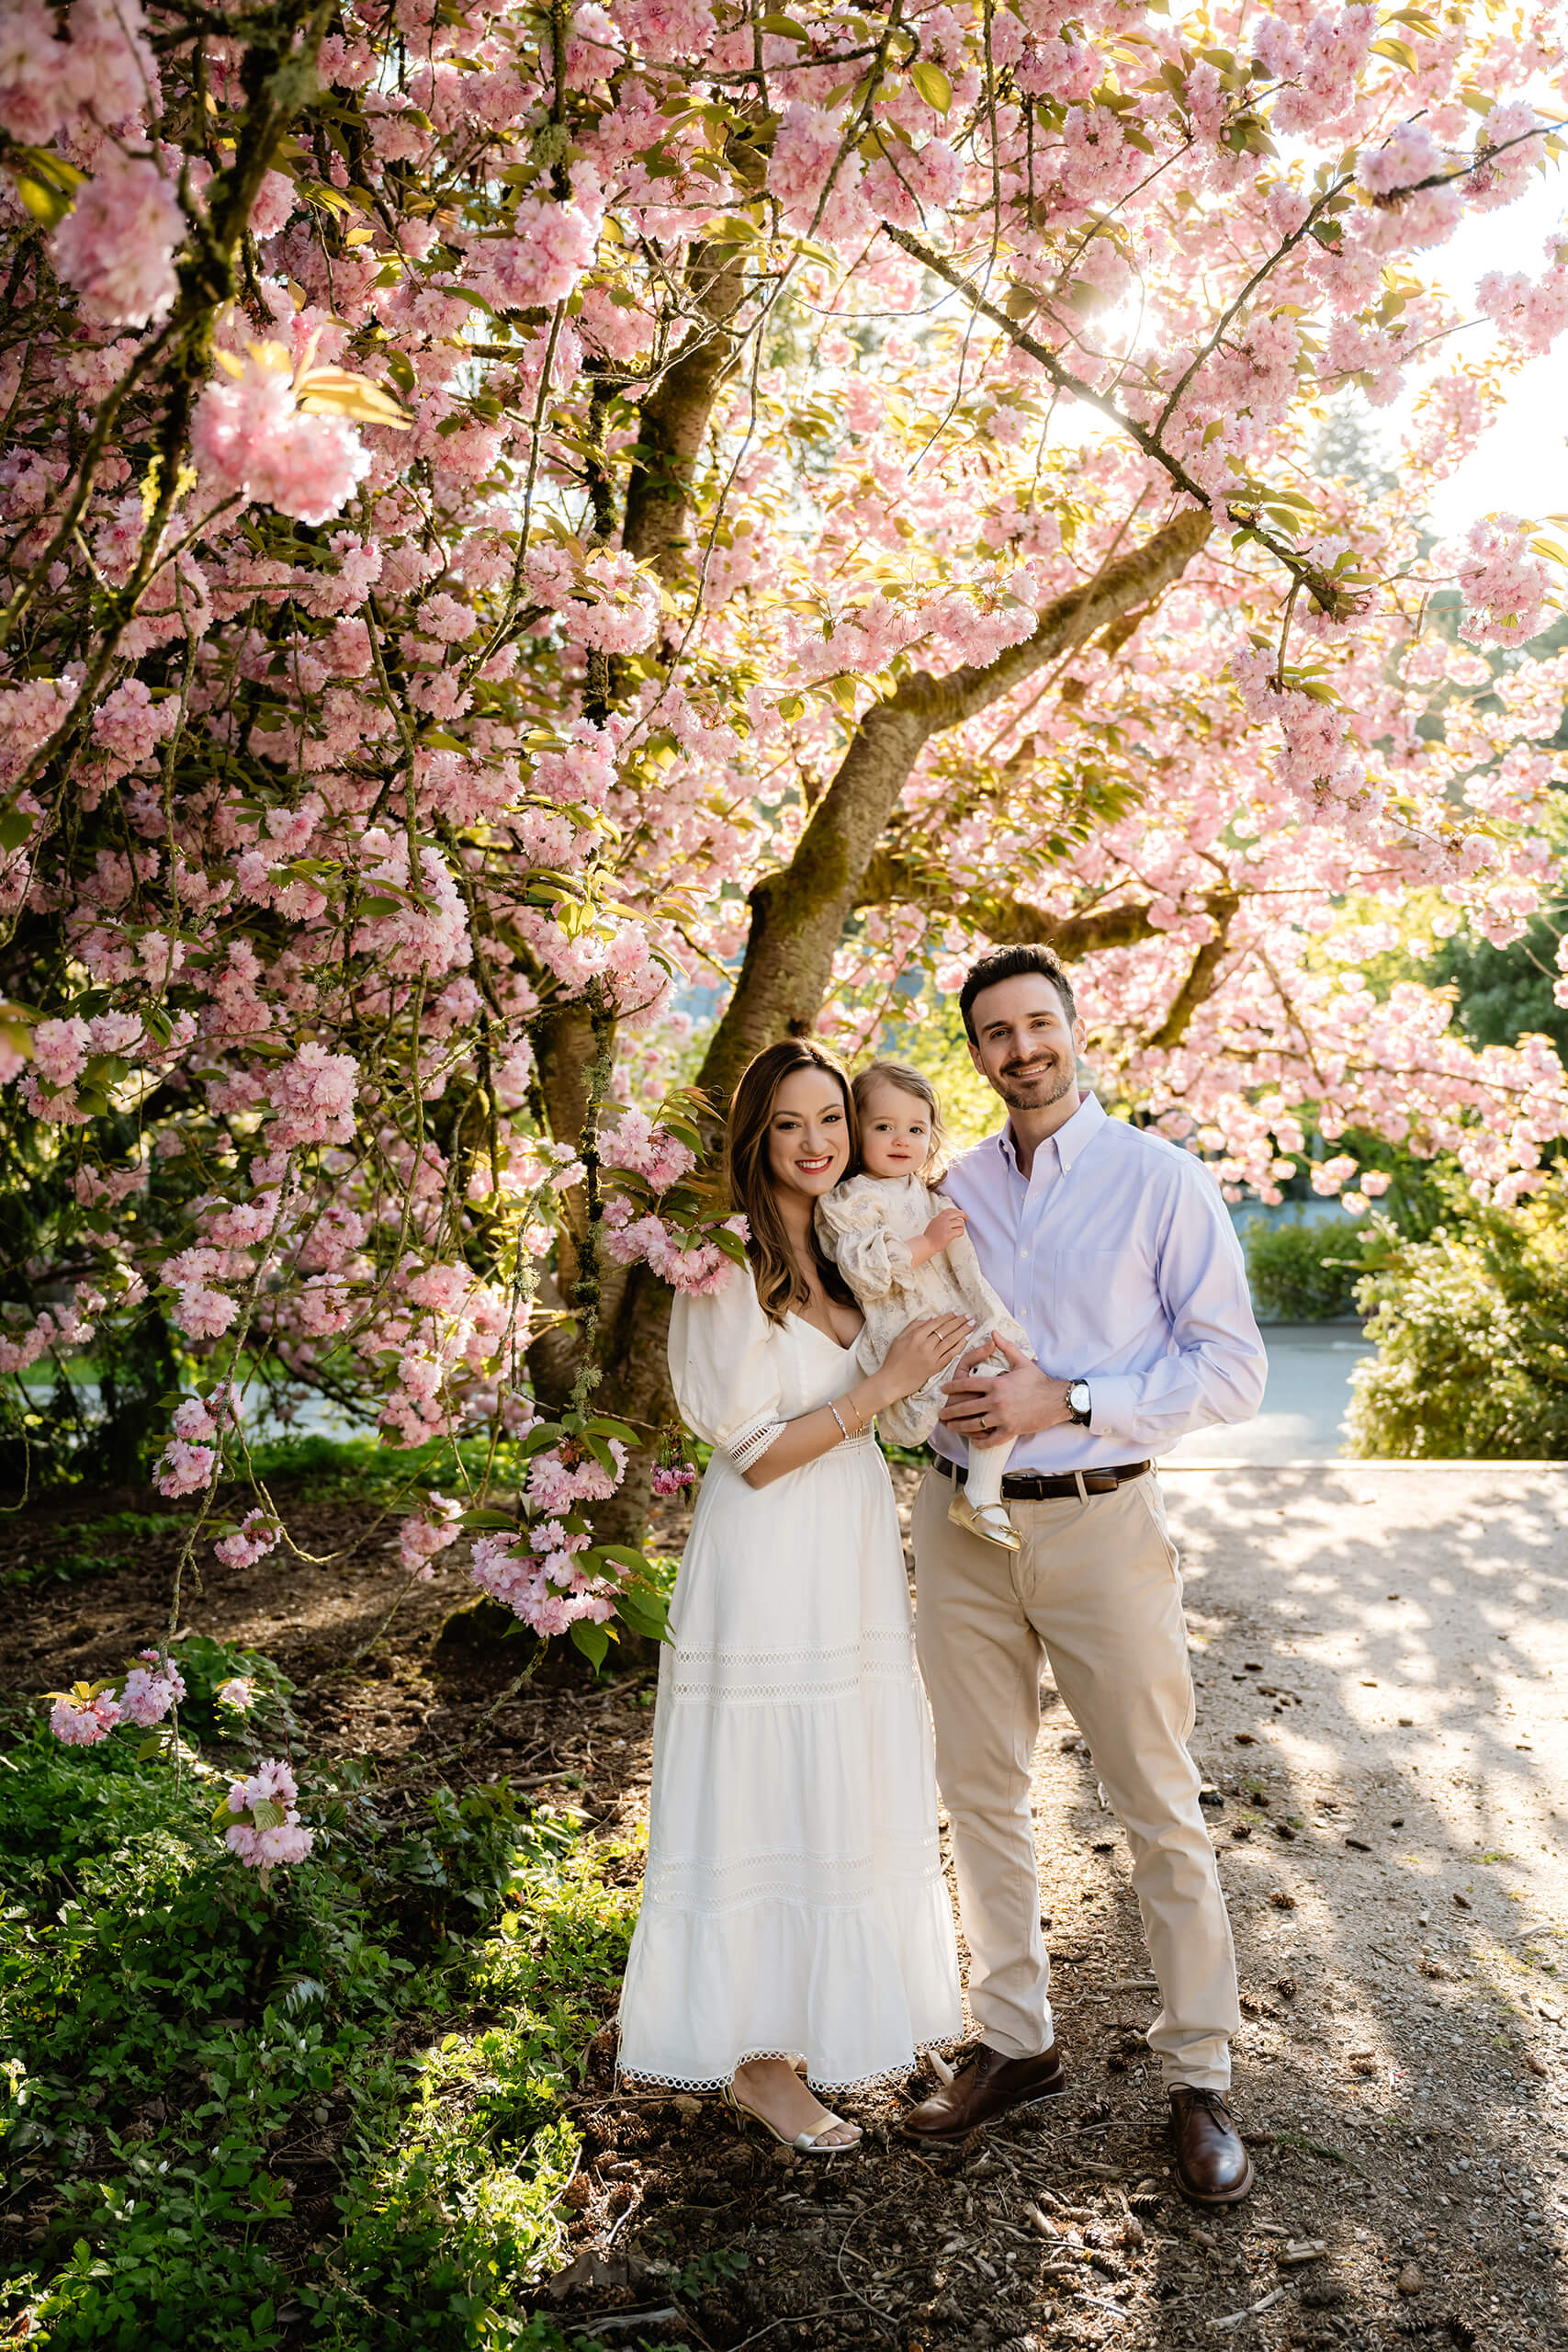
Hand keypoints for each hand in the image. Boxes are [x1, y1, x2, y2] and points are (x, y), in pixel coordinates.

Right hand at [879, 1313, 974, 1402]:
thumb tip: (931, 1319)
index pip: (936, 1323)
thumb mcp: (899, 1338)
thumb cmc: (893, 1359)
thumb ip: (914, 1326)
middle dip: (959, 1322)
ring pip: (951, 1341)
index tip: (957, 1313)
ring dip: (963, 1332)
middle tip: (969, 1316)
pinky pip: (951, 1355)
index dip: (948, 1317)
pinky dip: (960, 1346)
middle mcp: (925, 1345)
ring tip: (972, 1325)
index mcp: (916, 1336)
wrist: (892, 1381)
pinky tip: (966, 1340)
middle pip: (946, 1330)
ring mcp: (932, 1357)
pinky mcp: (936, 1367)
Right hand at [922, 1204, 967, 1252]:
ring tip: (958, 1231)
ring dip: (961, 1227)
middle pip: (957, 1213)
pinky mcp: (949, 1234)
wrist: (926, 1244)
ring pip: (960, 1222)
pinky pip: (960, 1231)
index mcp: (939, 1217)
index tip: (960, 1214)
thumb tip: (950, 1218)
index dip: (957, 1211)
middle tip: (966, 1218)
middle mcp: (943, 1220)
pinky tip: (957, 1235)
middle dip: (964, 1215)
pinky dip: (961, 1233)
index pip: (950, 1210)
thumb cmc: (930, 1236)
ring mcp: (946, 1226)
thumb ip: (941, 1219)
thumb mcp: (934, 1223)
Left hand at [938, 1332, 1071, 1444]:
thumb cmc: (1039, 1380)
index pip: (967, 1384)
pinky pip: (991, 1439)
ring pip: (974, 1425)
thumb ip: (1005, 1347)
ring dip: (959, 1427)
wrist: (1057, 1399)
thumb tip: (993, 1333)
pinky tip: (974, 1442)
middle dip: (950, 1411)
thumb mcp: (1022, 1361)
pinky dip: (980, 1442)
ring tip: (951, 1427)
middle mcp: (996, 1401)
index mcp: (996, 1383)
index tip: (943, 1390)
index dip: (952, 1387)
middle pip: (965, 1407)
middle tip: (941, 1413)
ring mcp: (1002, 1417)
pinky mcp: (1010, 1430)